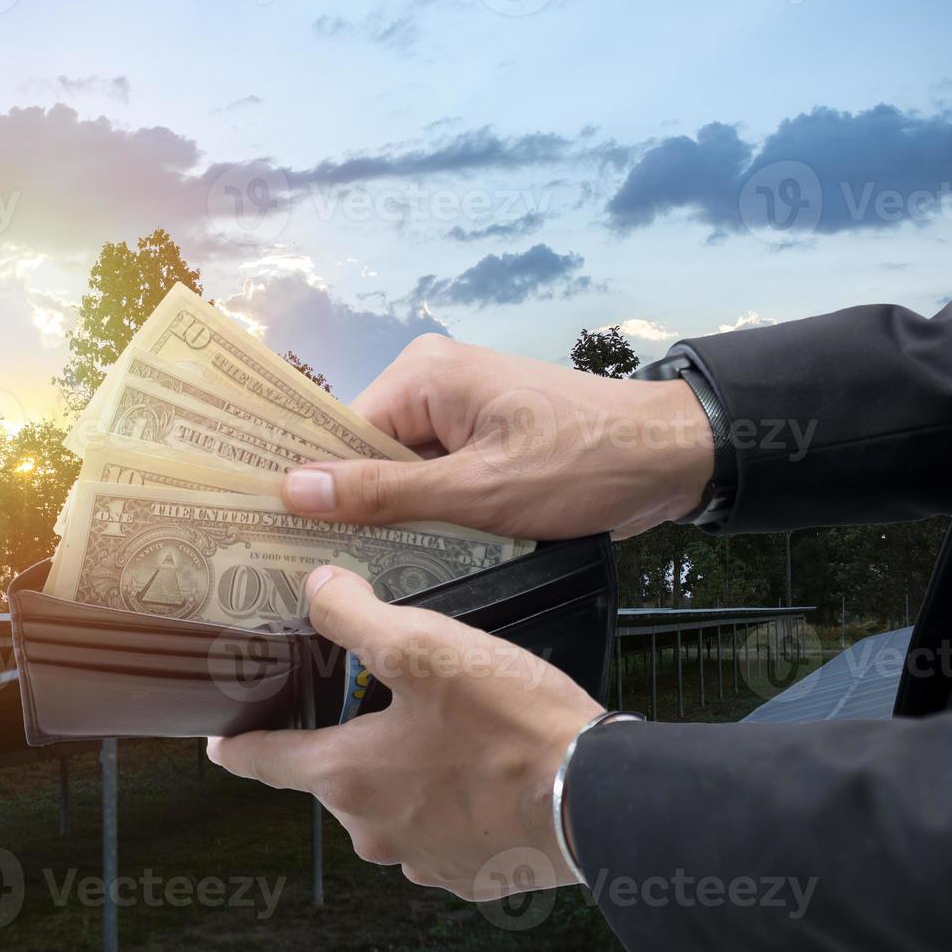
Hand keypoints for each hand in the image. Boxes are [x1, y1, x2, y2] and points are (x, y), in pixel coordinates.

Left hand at [206, 565, 605, 899]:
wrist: (596, 799)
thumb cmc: (511, 726)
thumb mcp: (425, 645)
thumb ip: (355, 615)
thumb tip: (317, 590)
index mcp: (347, 776)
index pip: (263, 761)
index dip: (237, 742)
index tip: (220, 738)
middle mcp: (372, 829)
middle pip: (334, 775)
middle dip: (349, 735)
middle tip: (380, 694)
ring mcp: (420, 859)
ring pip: (389, 800)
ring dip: (403, 767)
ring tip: (445, 724)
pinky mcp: (466, 872)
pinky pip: (436, 826)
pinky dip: (446, 796)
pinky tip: (479, 763)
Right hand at [282, 334, 713, 538]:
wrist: (673, 456)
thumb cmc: (578, 467)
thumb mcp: (476, 491)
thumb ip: (384, 493)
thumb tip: (292, 488)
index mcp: (421, 375)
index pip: (339, 435)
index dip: (312, 489)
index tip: (279, 543)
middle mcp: (430, 381)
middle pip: (364, 454)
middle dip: (351, 508)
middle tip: (312, 574)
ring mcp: (459, 410)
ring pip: (399, 472)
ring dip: (392, 518)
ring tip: (355, 576)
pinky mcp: (482, 438)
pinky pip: (433, 476)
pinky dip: (427, 514)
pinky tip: (410, 559)